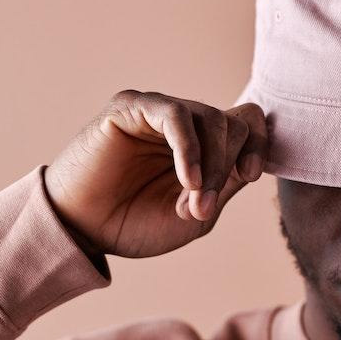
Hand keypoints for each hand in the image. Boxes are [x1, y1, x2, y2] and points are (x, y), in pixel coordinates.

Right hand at [44, 90, 267, 257]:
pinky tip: (187, 180)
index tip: (249, 175)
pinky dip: (189, 149)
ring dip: (210, 164)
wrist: (82, 232)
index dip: (258, 144)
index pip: (248, 121)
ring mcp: (159, 111)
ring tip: (192, 202)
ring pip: (212, 118)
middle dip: (227, 167)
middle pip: (235, 122)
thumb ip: (225, 187)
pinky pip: (176, 114)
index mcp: (205, 144)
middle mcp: (186, 123)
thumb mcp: (195, 215)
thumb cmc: (135, 224)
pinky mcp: (132, 107)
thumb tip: (250, 166)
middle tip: (201, 206)